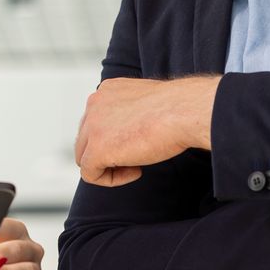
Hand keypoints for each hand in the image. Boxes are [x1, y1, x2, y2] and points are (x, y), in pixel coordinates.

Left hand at [74, 75, 218, 187]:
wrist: (185, 111)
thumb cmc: (178, 108)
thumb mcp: (147, 103)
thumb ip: (130, 114)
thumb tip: (127, 134)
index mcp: (107, 90)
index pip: (96, 121)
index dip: (115, 138)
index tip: (138, 141)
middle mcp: (95, 104)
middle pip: (86, 139)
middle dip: (108, 153)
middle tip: (136, 156)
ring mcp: (93, 126)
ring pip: (84, 157)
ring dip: (109, 166)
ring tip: (137, 164)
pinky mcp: (97, 149)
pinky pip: (90, 174)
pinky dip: (111, 179)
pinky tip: (135, 171)